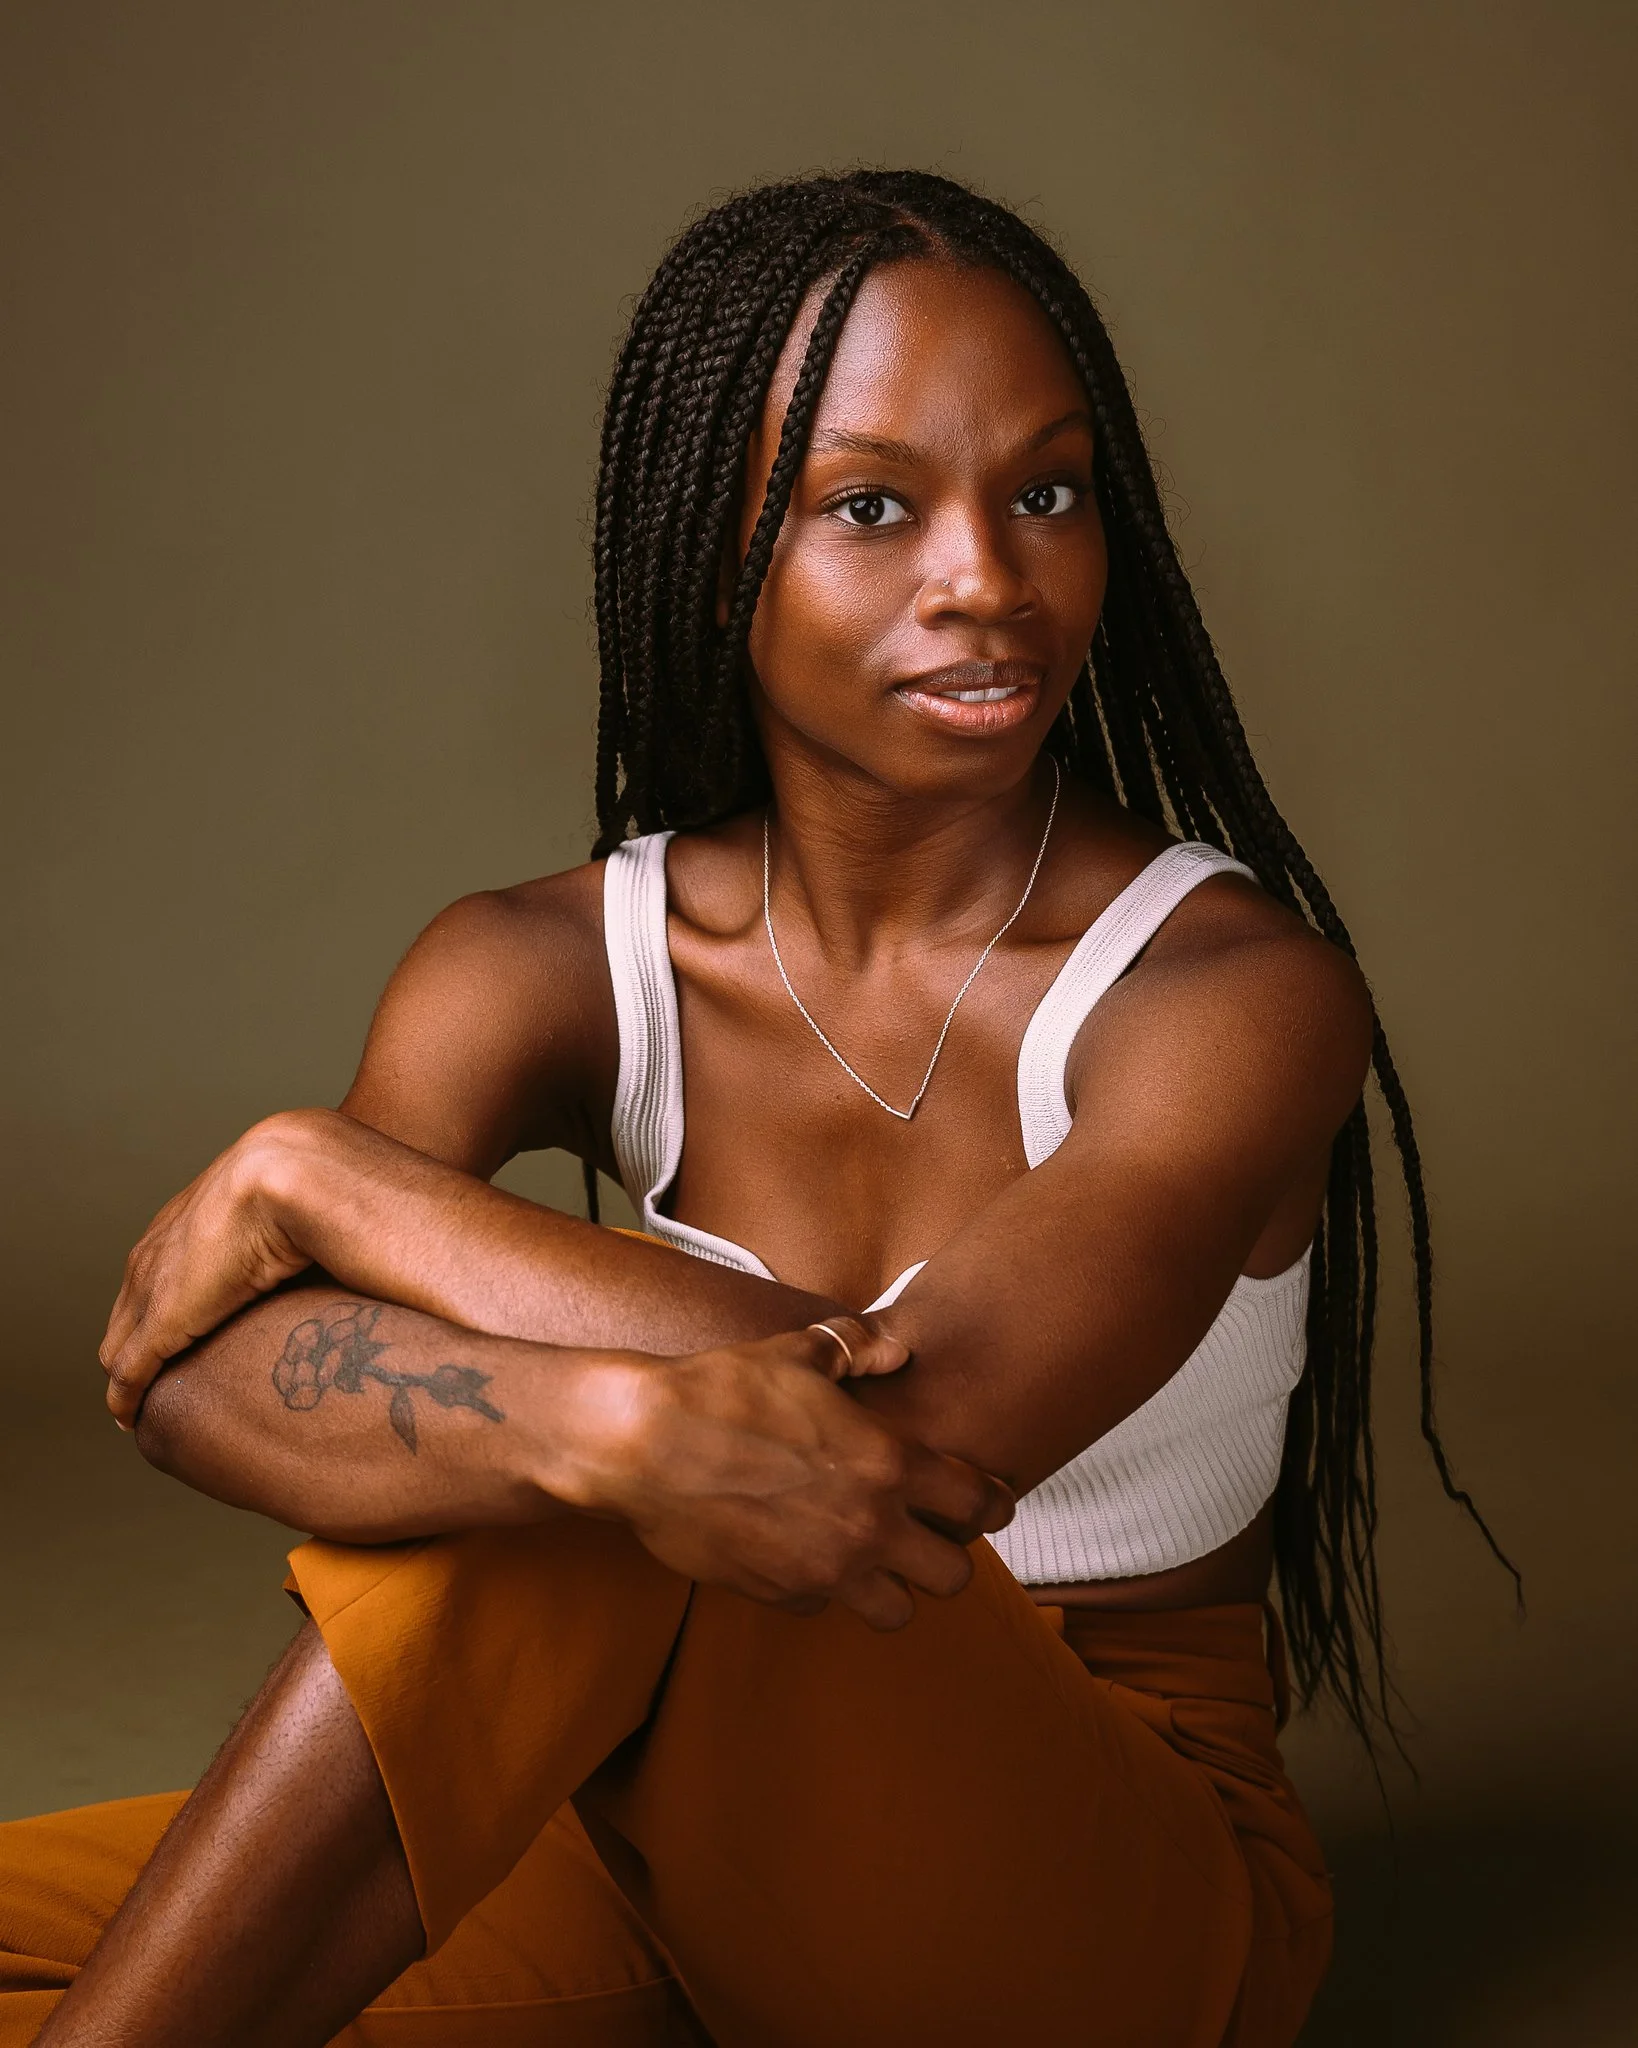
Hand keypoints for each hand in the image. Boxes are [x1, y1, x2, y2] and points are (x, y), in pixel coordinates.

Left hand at [101, 1113, 322, 1426]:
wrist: (307, 1173)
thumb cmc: (337, 1181)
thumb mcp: (319, 1198)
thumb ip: (320, 1220)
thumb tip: (362, 1240)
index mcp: (205, 1202)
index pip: (170, 1255)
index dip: (174, 1294)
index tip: (192, 1326)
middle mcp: (168, 1238)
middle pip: (134, 1298)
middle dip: (140, 1337)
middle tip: (159, 1377)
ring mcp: (158, 1279)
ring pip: (123, 1336)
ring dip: (134, 1372)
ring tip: (147, 1406)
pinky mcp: (163, 1320)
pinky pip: (130, 1369)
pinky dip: (129, 1397)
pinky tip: (134, 1417)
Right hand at [561, 1320, 1014, 1630]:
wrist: (643, 1444)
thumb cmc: (722, 1389)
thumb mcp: (796, 1352)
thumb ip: (857, 1347)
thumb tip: (894, 1348)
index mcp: (888, 1462)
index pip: (978, 1502)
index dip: (992, 1503)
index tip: (990, 1503)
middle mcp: (869, 1526)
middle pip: (954, 1576)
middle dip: (948, 1555)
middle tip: (928, 1534)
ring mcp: (825, 1570)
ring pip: (898, 1612)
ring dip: (892, 1587)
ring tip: (872, 1559)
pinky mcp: (780, 1594)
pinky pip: (825, 1605)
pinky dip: (824, 1588)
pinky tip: (804, 1554)